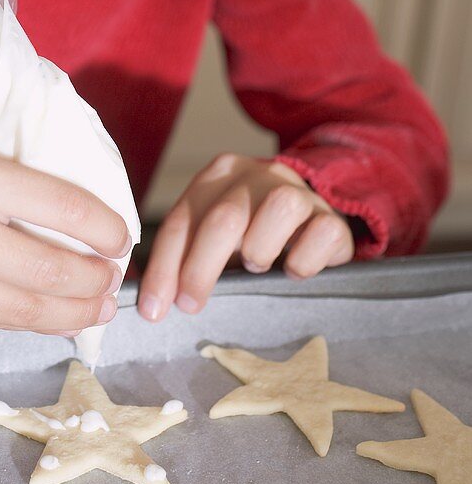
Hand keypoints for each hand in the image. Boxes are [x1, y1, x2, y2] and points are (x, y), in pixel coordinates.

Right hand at [0, 134, 129, 333]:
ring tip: (96, 307)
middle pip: (48, 268)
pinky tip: (50, 316)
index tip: (121, 237)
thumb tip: (81, 230)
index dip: (102, 227)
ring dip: (72, 312)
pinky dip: (27, 322)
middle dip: (95, 280)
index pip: (58, 205)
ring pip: (23, 308)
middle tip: (114, 280)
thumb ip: (12, 192)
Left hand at [138, 154, 353, 320]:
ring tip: (255, 267)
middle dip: (200, 267)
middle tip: (190, 305)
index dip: (164, 266)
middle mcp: (258, 174)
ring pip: (279, 208)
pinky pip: (320, 234)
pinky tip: (293, 271)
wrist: (313, 219)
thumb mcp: (216, 238)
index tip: (152, 309)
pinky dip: (303, 260)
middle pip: (225, 217)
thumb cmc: (253, 234)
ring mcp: (298, 190)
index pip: (183, 219)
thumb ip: (187, 256)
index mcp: (220, 174)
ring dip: (259, 249)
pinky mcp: (332, 216)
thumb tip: (153, 303)